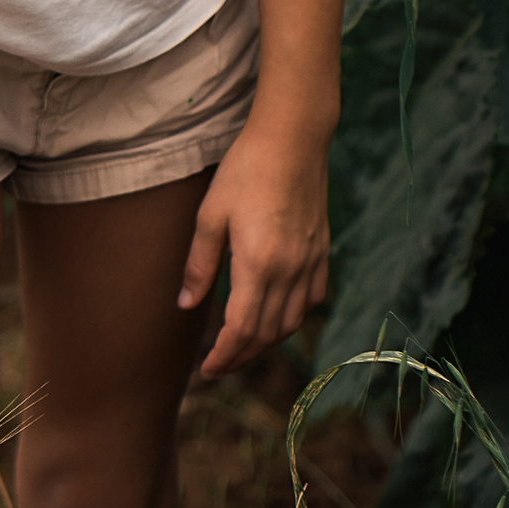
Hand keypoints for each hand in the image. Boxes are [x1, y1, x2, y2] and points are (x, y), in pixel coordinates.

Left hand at [179, 117, 331, 378]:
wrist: (293, 137)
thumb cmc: (246, 169)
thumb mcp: (211, 214)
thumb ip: (200, 264)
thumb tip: (187, 305)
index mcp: (258, 264)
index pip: (242, 330)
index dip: (224, 357)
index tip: (207, 369)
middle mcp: (289, 270)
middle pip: (267, 334)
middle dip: (241, 357)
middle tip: (218, 364)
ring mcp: (310, 261)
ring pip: (292, 322)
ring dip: (266, 342)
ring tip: (243, 346)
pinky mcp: (322, 250)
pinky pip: (313, 299)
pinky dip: (294, 318)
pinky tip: (278, 316)